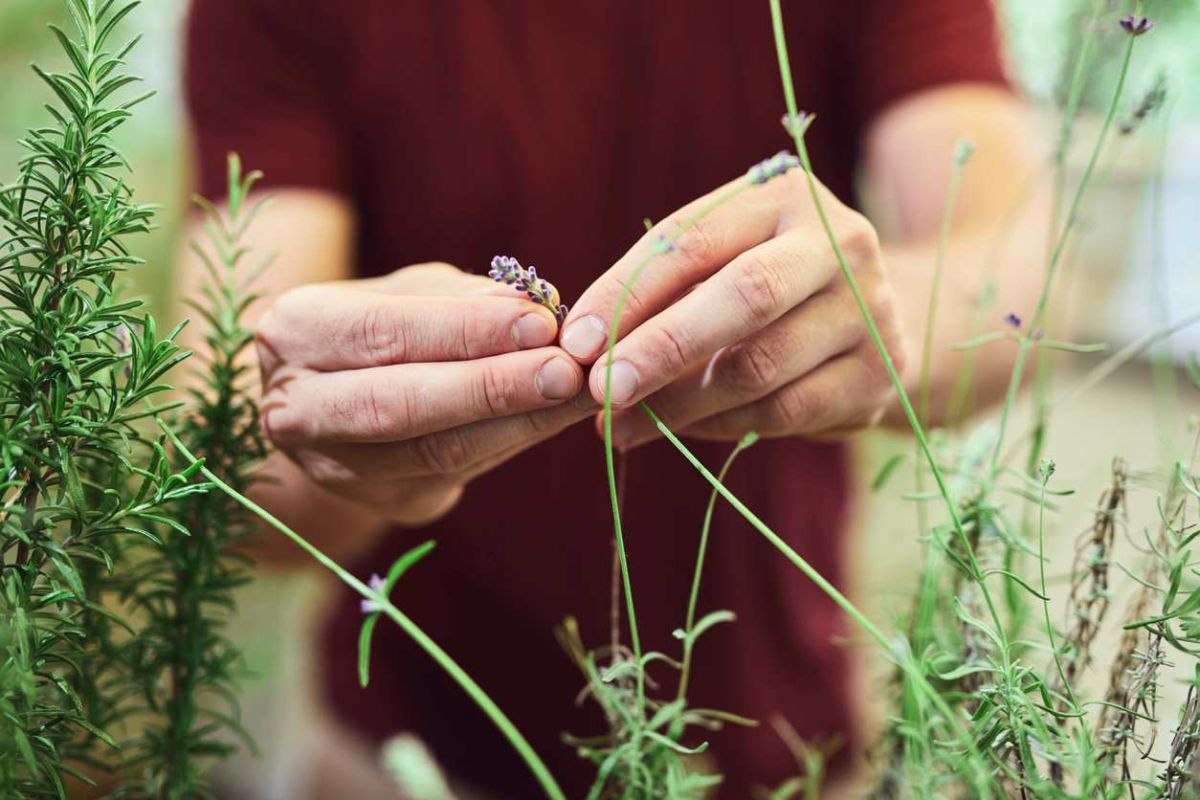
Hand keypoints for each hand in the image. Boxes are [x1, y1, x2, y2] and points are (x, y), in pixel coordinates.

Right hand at [256, 263, 593, 523]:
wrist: (338, 397)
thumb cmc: (381, 325)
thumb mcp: (411, 292)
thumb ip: (465, 298)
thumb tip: (537, 306)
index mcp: (295, 333)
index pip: (383, 333)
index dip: (464, 331)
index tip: (540, 322)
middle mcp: (297, 409)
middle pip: (401, 405)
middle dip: (492, 388)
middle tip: (567, 372)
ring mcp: (334, 467)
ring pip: (434, 452)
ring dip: (518, 423)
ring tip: (580, 393)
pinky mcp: (384, 502)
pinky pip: (459, 475)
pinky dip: (515, 442)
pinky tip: (559, 417)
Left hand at [558, 170, 907, 447]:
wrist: (877, 318)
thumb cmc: (766, 285)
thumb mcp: (720, 263)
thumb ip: (660, 294)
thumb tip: (582, 353)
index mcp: (787, 196)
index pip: (695, 239)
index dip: (628, 292)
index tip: (575, 341)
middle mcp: (841, 245)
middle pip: (745, 296)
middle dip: (661, 348)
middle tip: (601, 391)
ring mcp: (870, 312)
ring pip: (759, 367)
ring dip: (678, 404)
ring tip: (621, 425)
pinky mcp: (879, 377)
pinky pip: (781, 412)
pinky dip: (718, 426)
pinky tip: (680, 431)